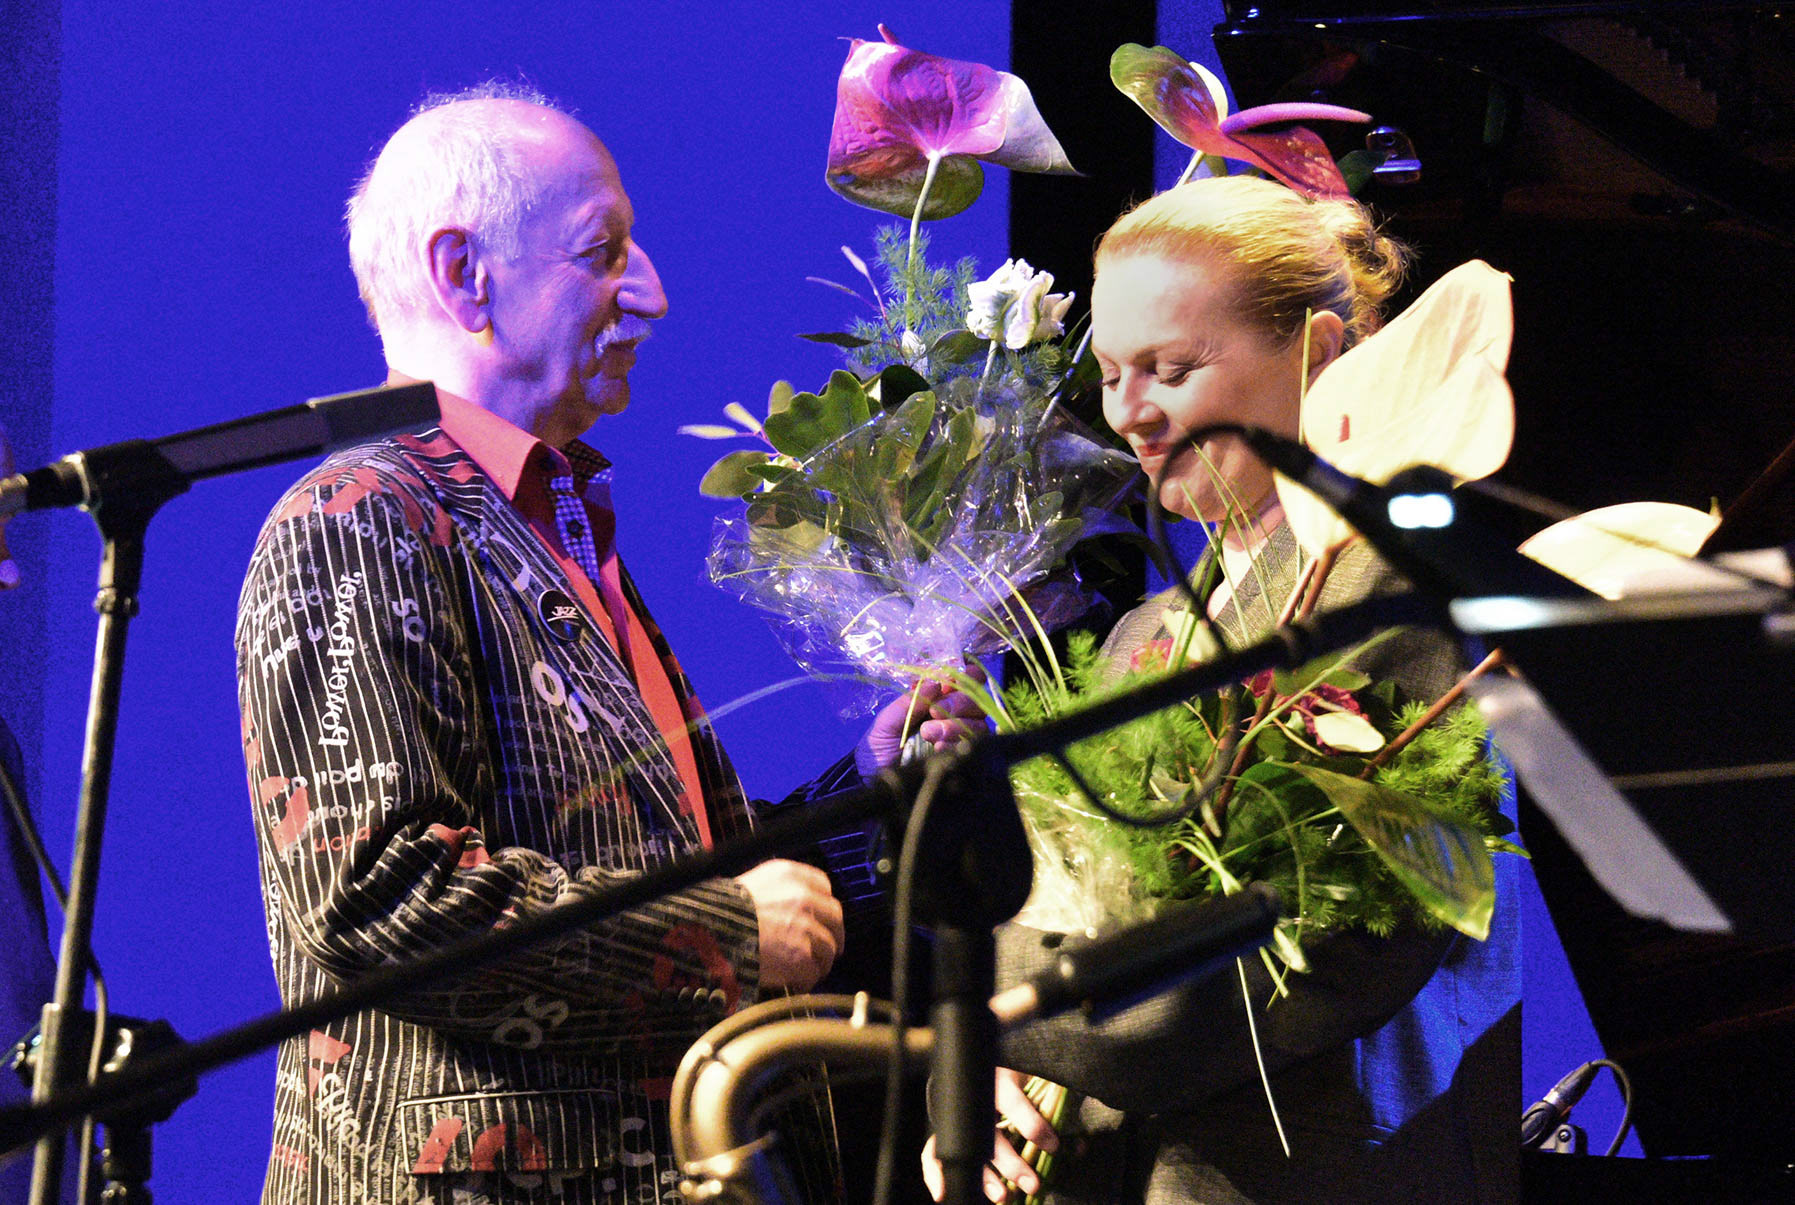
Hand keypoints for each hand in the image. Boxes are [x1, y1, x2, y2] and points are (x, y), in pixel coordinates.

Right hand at [733, 859, 843, 991]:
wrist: (709, 934)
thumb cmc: (720, 912)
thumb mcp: (750, 885)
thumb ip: (777, 891)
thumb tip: (791, 908)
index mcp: (790, 875)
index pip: (823, 886)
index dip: (821, 905)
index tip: (819, 917)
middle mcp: (803, 898)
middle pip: (834, 917)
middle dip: (830, 934)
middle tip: (822, 948)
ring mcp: (805, 927)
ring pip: (828, 948)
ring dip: (819, 961)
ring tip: (803, 970)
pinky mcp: (802, 956)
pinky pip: (814, 972)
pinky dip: (805, 980)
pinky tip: (793, 982)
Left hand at [855, 670, 989, 777]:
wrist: (880, 790)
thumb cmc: (879, 753)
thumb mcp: (886, 723)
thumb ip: (909, 702)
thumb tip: (935, 682)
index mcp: (935, 700)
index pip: (962, 678)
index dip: (961, 675)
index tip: (946, 681)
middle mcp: (955, 716)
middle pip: (975, 698)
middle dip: (957, 701)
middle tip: (933, 712)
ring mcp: (963, 737)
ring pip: (978, 721)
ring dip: (954, 724)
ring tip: (929, 734)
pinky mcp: (967, 758)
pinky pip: (975, 744)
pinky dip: (956, 743)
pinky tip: (939, 749)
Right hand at [921, 1067, 1058, 1202]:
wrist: (989, 1054)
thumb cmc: (1020, 1069)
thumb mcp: (1038, 1078)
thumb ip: (1055, 1107)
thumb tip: (1078, 1147)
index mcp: (999, 1078)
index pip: (1013, 1102)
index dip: (1032, 1125)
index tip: (1052, 1145)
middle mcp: (975, 1097)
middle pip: (988, 1134)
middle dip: (1011, 1164)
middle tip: (1033, 1183)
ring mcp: (960, 1112)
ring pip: (964, 1147)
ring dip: (984, 1176)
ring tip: (1003, 1198)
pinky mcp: (947, 1126)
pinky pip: (932, 1150)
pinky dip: (936, 1174)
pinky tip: (944, 1194)